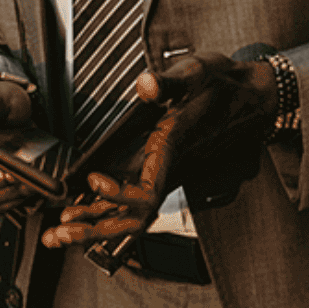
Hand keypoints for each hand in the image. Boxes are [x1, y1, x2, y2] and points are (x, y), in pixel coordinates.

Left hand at [39, 53, 275, 248]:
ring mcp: (163, 174)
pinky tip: (80, 211)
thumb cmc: (225, 85)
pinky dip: (104, 210)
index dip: (121, 196)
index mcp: (173, 151)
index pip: (148, 192)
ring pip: (129, 214)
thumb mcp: (201, 72)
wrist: (251, 97)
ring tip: (57, 234)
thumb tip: (147, 84)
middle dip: (95, 229)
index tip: (94, 182)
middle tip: (57, 234)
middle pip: (132, 217)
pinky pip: (131, 202)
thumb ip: (173, 81)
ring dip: (94, 226)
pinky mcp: (159, 170)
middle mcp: (167, 170)